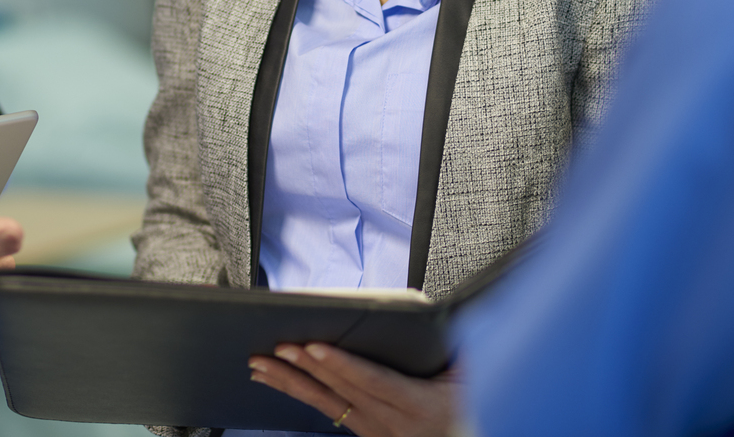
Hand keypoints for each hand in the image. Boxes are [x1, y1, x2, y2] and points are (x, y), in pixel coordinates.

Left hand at [249, 343, 456, 436]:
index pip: (373, 381)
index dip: (343, 365)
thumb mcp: (473, 375)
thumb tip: (430, 310)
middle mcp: (391, 423)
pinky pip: (326, 412)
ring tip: (260, 365)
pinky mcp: (365, 433)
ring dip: (290, 383)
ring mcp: (375, 432)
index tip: (316, 347)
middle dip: (306, 368)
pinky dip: (298, 393)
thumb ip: (457, 344)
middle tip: (277, 347)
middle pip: (341, 392)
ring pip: (325, 405)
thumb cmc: (470, 406)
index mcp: (418, 405)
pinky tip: (276, 380)